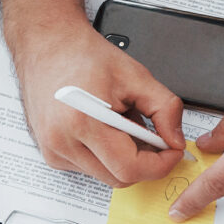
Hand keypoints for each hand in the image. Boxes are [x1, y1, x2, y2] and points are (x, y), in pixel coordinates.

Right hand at [9, 19, 185, 188]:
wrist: (48, 45)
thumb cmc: (83, 56)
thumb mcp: (135, 76)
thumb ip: (164, 109)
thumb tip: (176, 140)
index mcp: (82, 122)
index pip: (129, 168)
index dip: (160, 164)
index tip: (173, 151)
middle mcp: (61, 142)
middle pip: (119, 177)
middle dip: (145, 162)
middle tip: (155, 136)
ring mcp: (54, 151)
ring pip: (106, 175)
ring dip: (125, 158)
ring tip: (125, 124)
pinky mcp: (52, 154)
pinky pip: (91, 168)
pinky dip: (107, 156)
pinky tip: (107, 129)